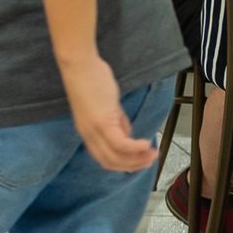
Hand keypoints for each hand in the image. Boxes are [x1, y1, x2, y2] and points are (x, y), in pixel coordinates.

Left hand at [61, 55, 156, 171]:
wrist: (79, 67)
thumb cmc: (92, 81)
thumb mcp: (106, 106)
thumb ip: (117, 122)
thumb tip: (128, 135)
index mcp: (88, 133)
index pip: (104, 158)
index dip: (123, 164)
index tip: (140, 161)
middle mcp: (89, 135)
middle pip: (110, 162)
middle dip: (132, 165)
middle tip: (150, 161)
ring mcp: (94, 130)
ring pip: (116, 156)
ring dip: (136, 159)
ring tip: (153, 155)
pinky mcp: (102, 122)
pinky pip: (120, 143)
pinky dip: (135, 148)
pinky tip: (147, 144)